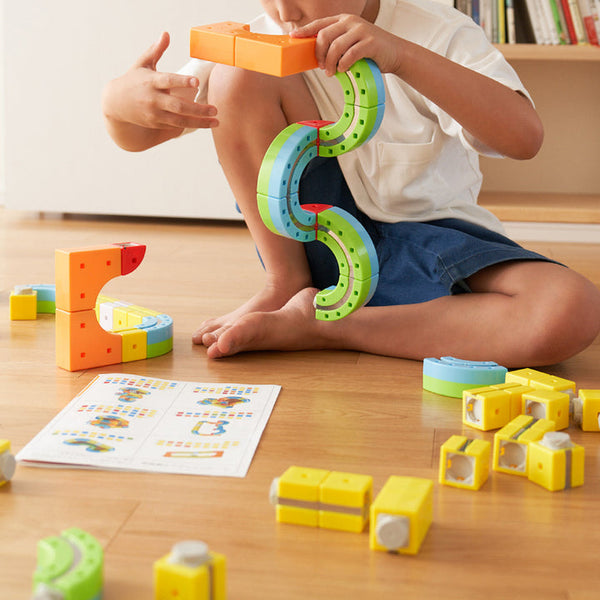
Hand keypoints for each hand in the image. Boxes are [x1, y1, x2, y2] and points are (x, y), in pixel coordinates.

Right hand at [103, 32, 217, 130]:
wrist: (115, 103)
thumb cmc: (133, 80)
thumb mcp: (142, 64)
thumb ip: (156, 51)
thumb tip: (166, 34)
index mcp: (151, 81)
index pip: (168, 81)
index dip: (183, 81)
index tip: (197, 81)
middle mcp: (153, 99)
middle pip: (178, 105)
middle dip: (198, 109)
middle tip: (215, 109)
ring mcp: (154, 113)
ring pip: (180, 120)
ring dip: (199, 122)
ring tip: (215, 121)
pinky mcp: (156, 123)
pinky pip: (176, 126)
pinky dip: (190, 125)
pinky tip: (204, 123)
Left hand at [291, 15, 401, 75]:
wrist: (395, 52)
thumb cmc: (370, 51)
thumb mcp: (350, 43)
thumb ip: (335, 44)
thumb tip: (316, 56)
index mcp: (343, 20)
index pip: (320, 24)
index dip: (305, 31)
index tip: (293, 37)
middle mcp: (351, 22)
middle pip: (324, 36)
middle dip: (319, 54)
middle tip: (321, 66)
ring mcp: (361, 30)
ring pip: (335, 47)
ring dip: (330, 63)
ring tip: (331, 72)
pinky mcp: (370, 42)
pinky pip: (350, 54)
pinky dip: (343, 64)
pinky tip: (343, 69)